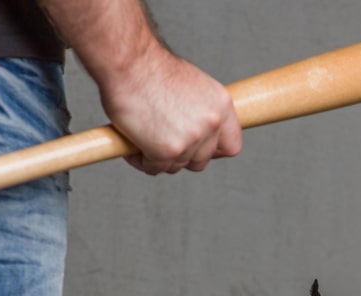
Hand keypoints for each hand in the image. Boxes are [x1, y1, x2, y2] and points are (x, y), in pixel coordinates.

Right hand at [100, 46, 241, 174]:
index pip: (231, 145)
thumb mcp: (192, 86)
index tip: (198, 150)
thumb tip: (196, 132)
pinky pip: (154, 168)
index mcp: (222, 106)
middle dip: (180, 156)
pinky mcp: (167, 151)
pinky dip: (141, 160)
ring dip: (158, 158)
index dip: (212, 151)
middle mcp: (212, 123)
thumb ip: (201, 111)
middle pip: (201, 161)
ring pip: (176, 166)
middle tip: (161, 142)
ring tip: (142, 137)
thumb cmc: (151, 69)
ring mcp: (191, 139)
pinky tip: (132, 143)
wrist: (128, 63)